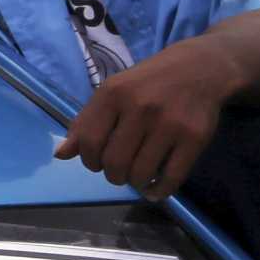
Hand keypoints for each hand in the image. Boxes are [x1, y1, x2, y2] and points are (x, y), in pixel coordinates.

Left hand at [54, 38, 241, 197]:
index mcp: (114, 94)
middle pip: (114, 162)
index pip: (88, 141)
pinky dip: (159, 190)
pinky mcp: (195, 138)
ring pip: (141, 173)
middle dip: (112, 175)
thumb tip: (60, 155)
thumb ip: (86, 122)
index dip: (88, 160)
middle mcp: (140, 108)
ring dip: (134, 183)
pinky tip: (154, 189)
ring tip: (136, 177)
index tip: (96, 163)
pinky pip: (171, 177)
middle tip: (118, 172)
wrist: (199, 68)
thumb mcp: (112, 92)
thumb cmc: (147, 83)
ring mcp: (169, 124)